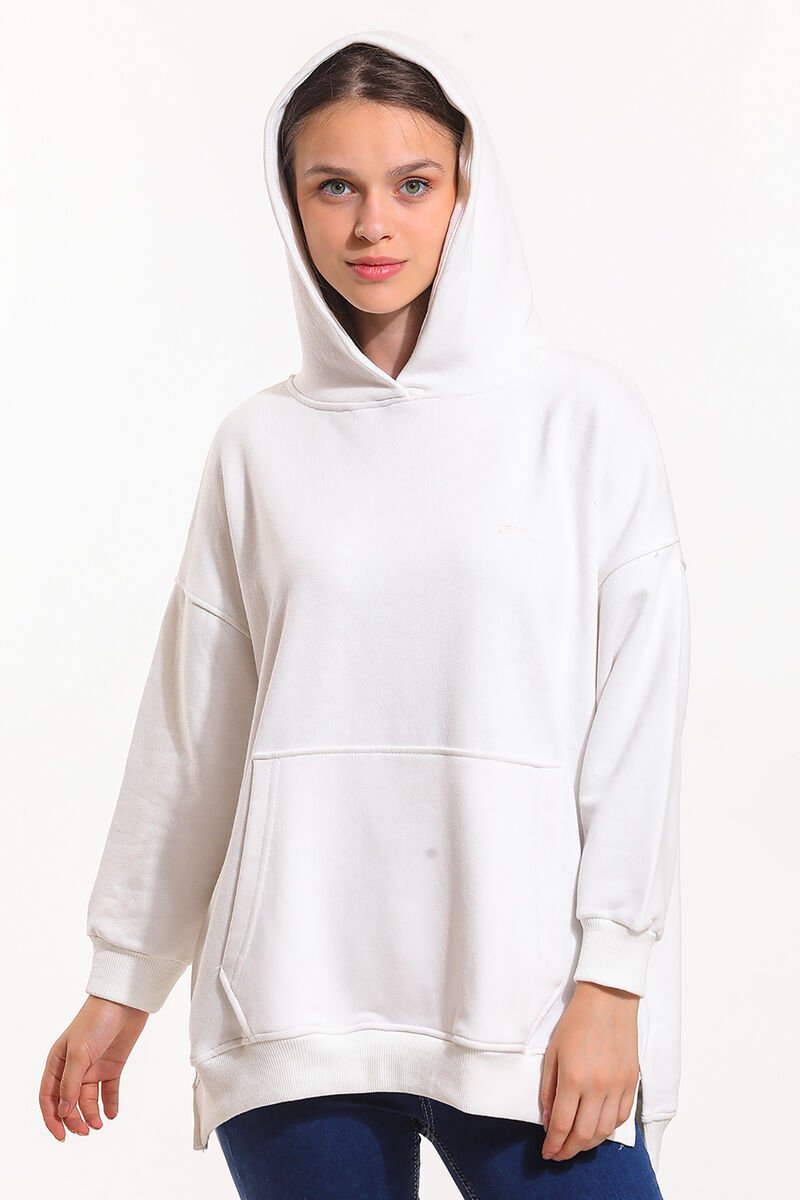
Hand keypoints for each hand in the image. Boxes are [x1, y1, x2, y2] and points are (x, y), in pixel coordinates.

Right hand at [39, 995, 148, 1140]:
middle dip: (74, 1119)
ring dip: (91, 1115)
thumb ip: (71, 1083)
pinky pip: (108, 1091)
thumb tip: (63, 1112)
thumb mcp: (79, 1052)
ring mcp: (93, 1067)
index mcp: (58, 1062)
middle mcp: (73, 1067)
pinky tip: (112, 1114)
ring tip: (99, 1125)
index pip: (49, 1097)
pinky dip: (110, 1104)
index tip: (62, 1135)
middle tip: (86, 1131)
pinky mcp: (112, 1066)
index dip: (52, 1118)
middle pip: (69, 1103)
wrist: (125, 1003)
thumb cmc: (96, 1021)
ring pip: (88, 1100)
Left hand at [539, 980, 639, 1161]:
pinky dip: (608, 1129)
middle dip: (569, 1150)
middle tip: (559, 1154)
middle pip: (583, 1135)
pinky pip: (621, 1117)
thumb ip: (549, 1089)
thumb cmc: (576, 1022)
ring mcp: (618, 1086)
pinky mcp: (631, 1082)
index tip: (546, 1152)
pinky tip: (597, 1129)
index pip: (562, 1125)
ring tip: (575, 1146)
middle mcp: (598, 1087)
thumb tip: (548, 1119)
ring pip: (604, 1131)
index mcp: (573, 1078)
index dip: (553, 1144)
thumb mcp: (552, 1052)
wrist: (608, 1000)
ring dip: (588, 1144)